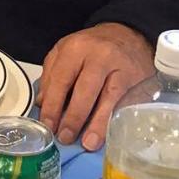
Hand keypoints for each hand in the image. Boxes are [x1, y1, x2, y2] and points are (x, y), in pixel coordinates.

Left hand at [37, 22, 153, 151]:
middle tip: (65, 138)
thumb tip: (42, 104)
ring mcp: (119, 67)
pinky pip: (124, 102)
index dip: (52, 106)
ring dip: (97, 124)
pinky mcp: (136, 78)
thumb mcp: (67, 52)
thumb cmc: (92, 48)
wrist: (129, 34)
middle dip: (73, 117)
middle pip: (83, 90)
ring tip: (87, 144)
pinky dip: (115, 119)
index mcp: (74, 48)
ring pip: (107, 98)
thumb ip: (52, 75)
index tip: (48, 126)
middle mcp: (97, 56)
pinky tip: (109, 134)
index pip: (60, 80)